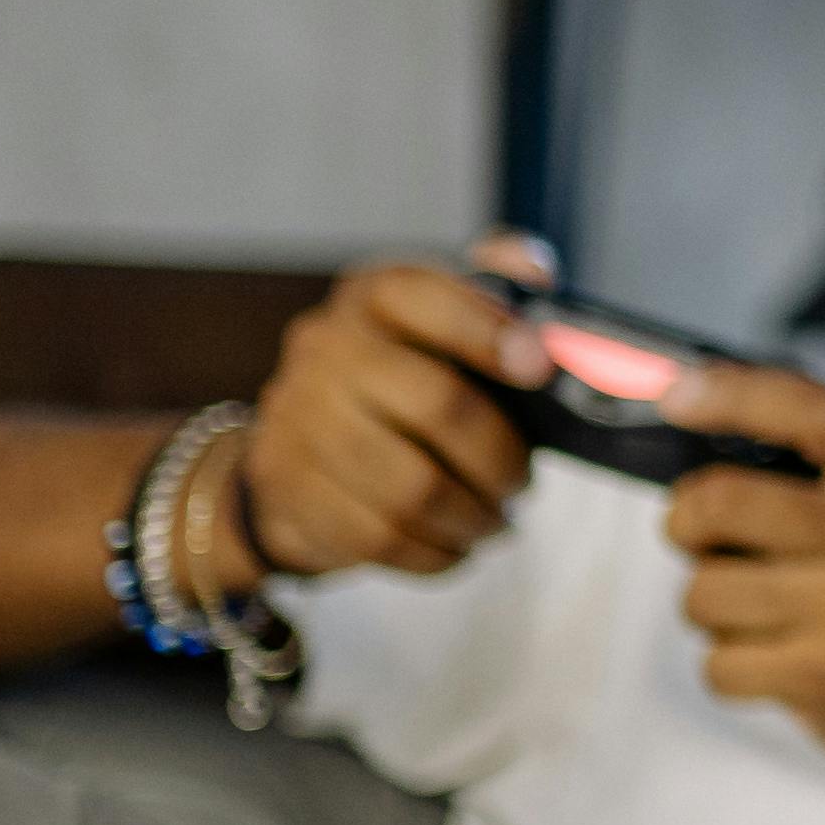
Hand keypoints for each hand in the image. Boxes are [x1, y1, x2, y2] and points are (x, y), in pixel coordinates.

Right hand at [217, 238, 556, 585]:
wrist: (300, 441)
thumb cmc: (405, 377)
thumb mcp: (445, 321)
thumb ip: (498, 288)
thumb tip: (537, 272)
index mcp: (374, 295)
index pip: (425, 297)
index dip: (488, 331)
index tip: (541, 367)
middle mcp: (325, 347)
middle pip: (436, 405)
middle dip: (500, 457)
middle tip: (523, 484)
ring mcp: (294, 416)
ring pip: (410, 488)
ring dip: (472, 517)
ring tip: (495, 521)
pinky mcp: (283, 484)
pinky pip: (376, 537)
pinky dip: (434, 552)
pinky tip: (456, 545)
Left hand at [645, 359, 824, 800]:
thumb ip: (817, 468)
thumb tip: (689, 412)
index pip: (817, 413)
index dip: (737, 394)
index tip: (675, 394)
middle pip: (720, 503)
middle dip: (686, 523)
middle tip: (704, 537)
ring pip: (703, 592)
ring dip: (712, 607)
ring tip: (766, 612)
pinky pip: (716, 664)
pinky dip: (730, 667)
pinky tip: (779, 661)